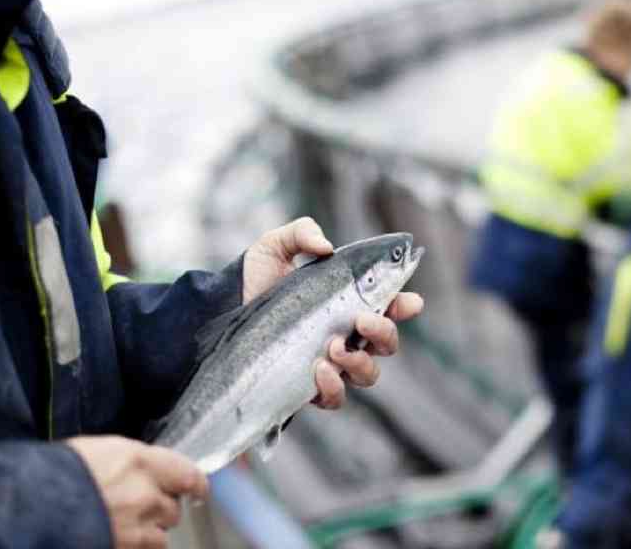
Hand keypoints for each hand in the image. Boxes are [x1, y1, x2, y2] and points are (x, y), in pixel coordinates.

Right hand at [67, 436, 207, 548]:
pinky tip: (120, 538)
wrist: (30, 507)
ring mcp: (137, 527)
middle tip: (143, 505)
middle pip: (174, 507)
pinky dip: (137, 547)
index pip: (188, 474)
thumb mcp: (101, 450)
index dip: (196, 484)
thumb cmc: (58, 474)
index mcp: (142, 462)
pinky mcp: (127, 548)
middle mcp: (146, 494)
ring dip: (150, 532)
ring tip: (126, 525)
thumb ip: (133, 461)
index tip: (198, 489)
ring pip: (161, 535)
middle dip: (162, 508)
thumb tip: (145, 468)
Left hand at [242, 218, 424, 409]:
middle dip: (383, 333)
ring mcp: (331, 362)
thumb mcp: (276, 246)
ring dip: (359, 362)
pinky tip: (318, 370)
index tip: (408, 302)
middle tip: (360, 321)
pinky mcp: (309, 387)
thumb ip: (302, 233)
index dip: (406, 305)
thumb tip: (325, 247)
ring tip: (332, 347)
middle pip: (387, 343)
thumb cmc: (255, 277)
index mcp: (349, 301)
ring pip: (368, 374)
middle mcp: (347, 334)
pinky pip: (335, 398)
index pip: (390, 305)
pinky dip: (334, 387)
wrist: (222, 309)